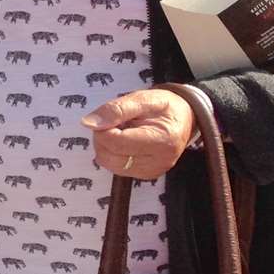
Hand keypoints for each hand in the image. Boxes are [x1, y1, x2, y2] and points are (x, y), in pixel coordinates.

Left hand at [82, 89, 196, 180]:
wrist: (184, 118)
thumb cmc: (164, 106)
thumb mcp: (142, 99)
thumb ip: (115, 109)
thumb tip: (89, 123)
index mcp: (161, 141)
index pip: (114, 142)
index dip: (102, 128)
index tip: (110, 117)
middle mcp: (158, 162)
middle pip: (109, 156)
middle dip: (103, 137)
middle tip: (116, 122)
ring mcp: (152, 171)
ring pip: (109, 163)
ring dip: (107, 145)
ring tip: (123, 131)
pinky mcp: (146, 175)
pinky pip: (116, 167)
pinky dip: (114, 153)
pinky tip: (126, 141)